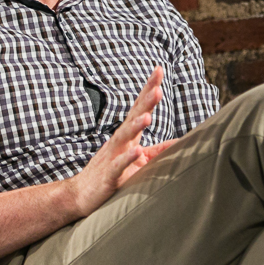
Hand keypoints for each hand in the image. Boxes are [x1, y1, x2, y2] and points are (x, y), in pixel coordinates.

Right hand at [66, 67, 176, 217]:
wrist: (81, 195)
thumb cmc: (113, 174)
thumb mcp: (139, 160)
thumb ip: (159, 150)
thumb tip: (182, 142)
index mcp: (129, 136)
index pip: (140, 107)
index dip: (149, 89)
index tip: (159, 69)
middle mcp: (120, 142)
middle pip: (134, 117)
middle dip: (145, 101)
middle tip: (158, 87)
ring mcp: (113, 157)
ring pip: (125, 138)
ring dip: (136, 126)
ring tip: (148, 117)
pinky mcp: (109, 176)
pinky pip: (118, 166)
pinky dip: (127, 158)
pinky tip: (136, 151)